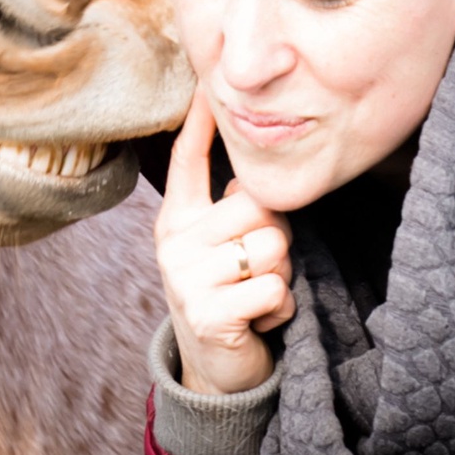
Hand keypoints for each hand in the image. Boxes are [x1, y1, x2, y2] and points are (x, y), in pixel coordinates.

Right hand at [154, 90, 295, 394]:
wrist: (215, 370)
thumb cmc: (228, 291)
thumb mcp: (217, 245)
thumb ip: (230, 207)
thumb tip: (259, 174)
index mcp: (177, 218)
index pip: (186, 159)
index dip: (198, 121)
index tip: (206, 84)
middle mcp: (174, 241)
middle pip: (257, 204)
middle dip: (276, 233)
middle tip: (257, 263)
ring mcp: (187, 278)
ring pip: (271, 245)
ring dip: (280, 273)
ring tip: (256, 290)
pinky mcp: (209, 314)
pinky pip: (274, 288)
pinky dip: (280, 307)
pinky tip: (258, 318)